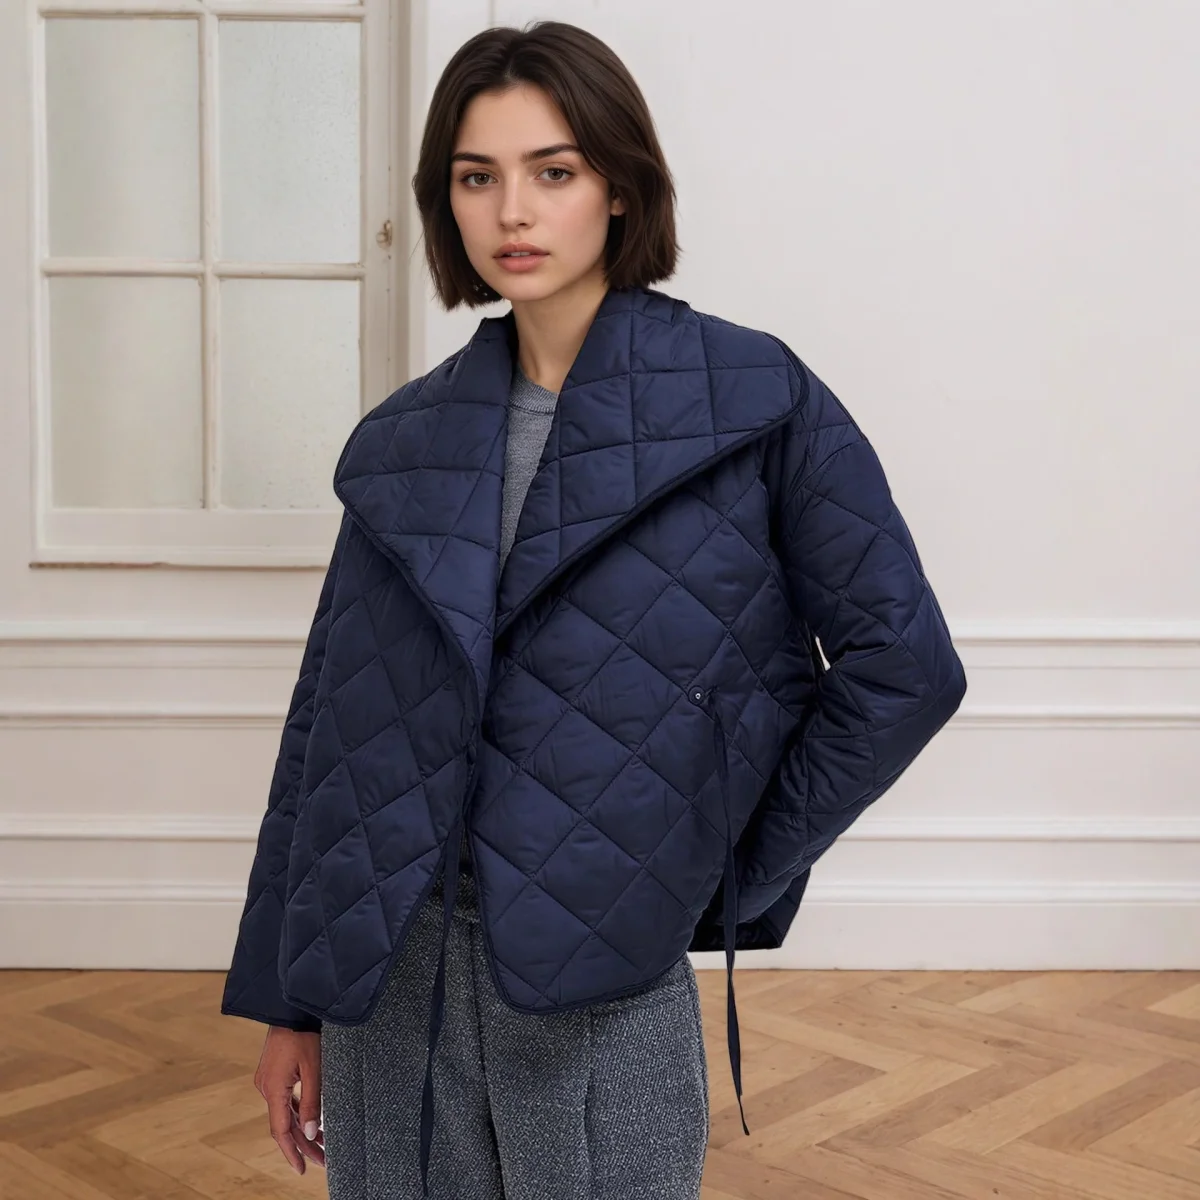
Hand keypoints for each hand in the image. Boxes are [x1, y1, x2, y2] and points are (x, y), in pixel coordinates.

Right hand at [253, 1026, 325, 1173]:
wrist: (291, 1007)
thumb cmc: (304, 1034)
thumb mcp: (314, 1069)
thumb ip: (312, 1102)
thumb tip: (310, 1133)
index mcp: (273, 1089)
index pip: (281, 1130)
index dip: (292, 1152)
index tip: (302, 1169)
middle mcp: (266, 1087)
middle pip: (284, 1124)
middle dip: (303, 1144)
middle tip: (322, 1160)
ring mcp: (268, 1080)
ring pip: (285, 1112)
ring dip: (302, 1128)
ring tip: (322, 1144)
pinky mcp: (273, 1073)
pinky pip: (284, 1099)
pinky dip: (297, 1112)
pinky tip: (311, 1120)